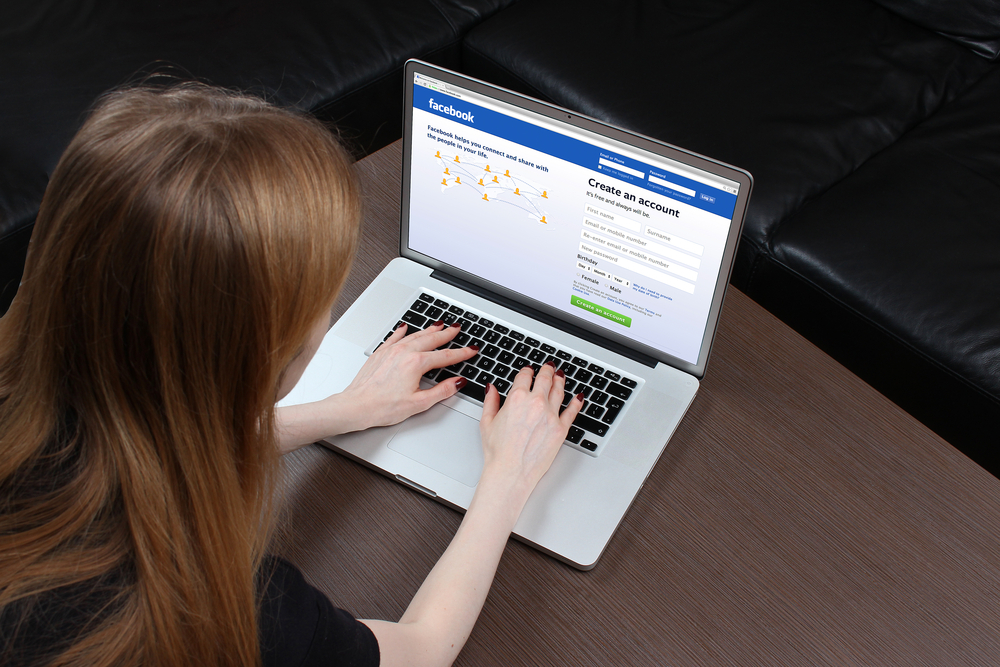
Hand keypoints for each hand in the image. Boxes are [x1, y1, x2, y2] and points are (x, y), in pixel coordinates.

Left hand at [337, 321, 476, 431]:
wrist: (356, 406)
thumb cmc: (383, 407)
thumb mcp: (419, 403)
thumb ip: (442, 391)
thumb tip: (457, 382)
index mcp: (416, 364)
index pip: (445, 357)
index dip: (461, 353)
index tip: (471, 350)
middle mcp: (404, 353)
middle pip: (431, 340)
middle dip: (446, 334)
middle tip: (457, 329)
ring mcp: (390, 351)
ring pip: (414, 336)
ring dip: (428, 330)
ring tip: (439, 325)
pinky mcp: (380, 354)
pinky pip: (394, 337)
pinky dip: (402, 331)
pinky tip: (405, 327)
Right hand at [478, 361, 583, 504]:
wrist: (511, 472)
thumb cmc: (498, 452)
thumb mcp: (487, 422)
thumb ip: (490, 401)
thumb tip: (492, 389)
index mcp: (517, 398)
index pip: (525, 376)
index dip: (527, 371)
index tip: (528, 371)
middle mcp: (536, 403)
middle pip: (545, 379)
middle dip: (547, 371)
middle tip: (548, 367)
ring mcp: (551, 415)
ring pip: (559, 391)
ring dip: (560, 381)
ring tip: (560, 376)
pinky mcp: (561, 429)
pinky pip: (572, 411)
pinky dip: (576, 402)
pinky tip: (578, 397)